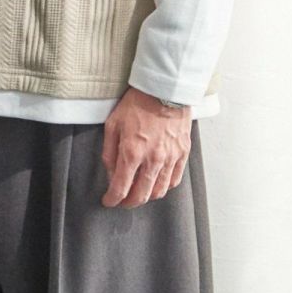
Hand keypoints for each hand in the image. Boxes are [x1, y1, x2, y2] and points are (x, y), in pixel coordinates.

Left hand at [100, 86, 191, 207]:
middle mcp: (153, 160)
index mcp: (132, 153)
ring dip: (147, 196)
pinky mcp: (183, 153)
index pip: (121, 188)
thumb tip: (111, 175)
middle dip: (128, 203)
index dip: (112, 199)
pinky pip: (174, 180)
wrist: (164, 89)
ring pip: (159, 191)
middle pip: (141, 196)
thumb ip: (110, 153)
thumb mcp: (113, 125)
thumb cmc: (137, 104)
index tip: (108, 201)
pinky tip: (156, 182)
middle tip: (122, 201)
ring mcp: (170, 158)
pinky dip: (164, 186)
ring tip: (139, 192)